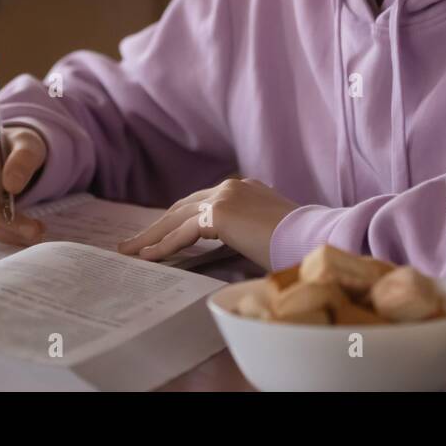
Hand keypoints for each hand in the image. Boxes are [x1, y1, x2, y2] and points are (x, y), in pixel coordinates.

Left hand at [116, 177, 300, 269]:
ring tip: (130, 252)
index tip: (160, 234)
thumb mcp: (269, 232)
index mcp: (244, 188)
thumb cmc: (300, 243)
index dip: (177, 220)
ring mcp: (224, 197)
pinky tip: (147, 258)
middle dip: (156, 226)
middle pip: (182, 207)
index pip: (201, 204)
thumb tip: (237, 251)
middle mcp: (231, 187)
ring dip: (151, 236)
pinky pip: (182, 233)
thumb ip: (248, 233)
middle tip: (133, 242)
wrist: (315, 237)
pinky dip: (163, 246)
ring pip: (177, 219)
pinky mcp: (220, 214)